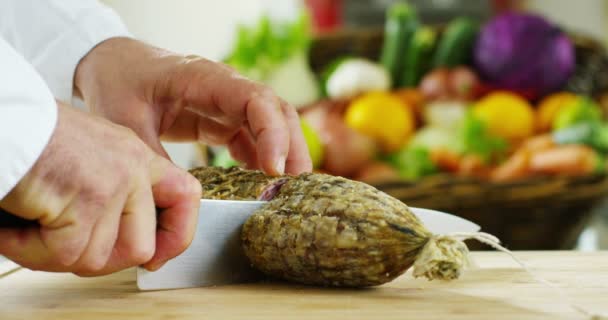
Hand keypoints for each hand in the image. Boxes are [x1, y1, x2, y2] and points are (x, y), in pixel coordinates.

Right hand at [0, 102, 200, 275]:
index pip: (186, 196)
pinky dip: (31, 250)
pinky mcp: (87, 200)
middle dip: (100, 259)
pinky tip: (14, 227)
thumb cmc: (31, 137)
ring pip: (97, 258)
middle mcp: (133, 168)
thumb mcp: (89, 158)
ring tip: (29, 225)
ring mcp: (114, 184)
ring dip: (55, 254)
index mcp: (137, 156)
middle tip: (62, 247)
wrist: (3, 117)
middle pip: (140, 247)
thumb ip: (115, 193)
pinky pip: (65, 255)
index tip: (154, 258)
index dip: (176, 235)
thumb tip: (120, 246)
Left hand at [75, 37, 311, 175]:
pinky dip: (261, 160)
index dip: (272, 132)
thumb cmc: (117, 83)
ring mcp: (226, 104)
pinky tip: (259, 183)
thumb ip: (154, 160)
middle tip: (293, 188)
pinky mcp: (221, 120)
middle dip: (291, 147)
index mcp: (204, 78)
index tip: (273, 169)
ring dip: (283, 155)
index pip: (256, 99)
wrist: (111, 67)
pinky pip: (252, 138)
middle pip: (276, 111)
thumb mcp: (126, 122)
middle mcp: (225, 88)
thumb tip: (181, 201)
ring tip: (285, 191)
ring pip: (270, 125)